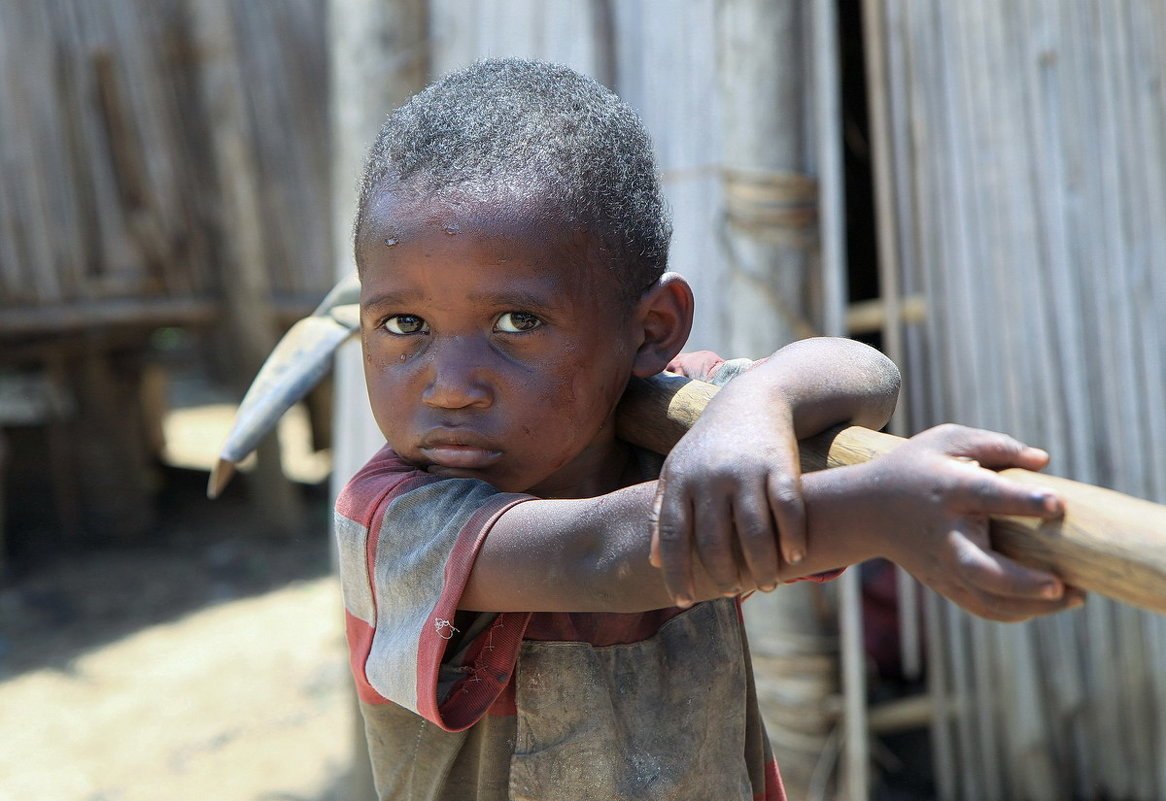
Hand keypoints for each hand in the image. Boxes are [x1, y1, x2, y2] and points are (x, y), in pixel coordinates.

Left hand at [649, 381, 805, 607]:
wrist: (751, 400)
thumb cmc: (708, 447)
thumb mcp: (678, 471)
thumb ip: (663, 513)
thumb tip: (653, 561)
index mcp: (681, 480)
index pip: (674, 536)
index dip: (677, 572)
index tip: (683, 600)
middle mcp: (711, 477)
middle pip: (715, 541)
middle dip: (724, 574)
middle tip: (732, 591)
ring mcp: (746, 471)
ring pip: (754, 532)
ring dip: (762, 566)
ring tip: (767, 584)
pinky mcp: (780, 464)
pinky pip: (788, 509)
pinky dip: (793, 538)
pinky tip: (795, 558)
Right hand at [858, 424, 1085, 621]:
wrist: (866, 510)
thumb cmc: (916, 467)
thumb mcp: (947, 440)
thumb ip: (996, 445)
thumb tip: (1044, 462)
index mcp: (947, 489)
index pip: (985, 496)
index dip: (1022, 501)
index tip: (1058, 505)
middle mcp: (945, 533)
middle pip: (979, 567)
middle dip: (1021, 582)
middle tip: (1060, 584)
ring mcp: (942, 564)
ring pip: (986, 598)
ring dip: (1032, 606)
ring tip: (1075, 597)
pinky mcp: (943, 583)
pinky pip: (981, 607)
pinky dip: (1015, 612)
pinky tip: (1047, 603)